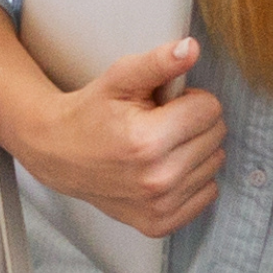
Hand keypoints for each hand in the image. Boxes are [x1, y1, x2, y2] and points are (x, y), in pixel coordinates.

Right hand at [24, 39, 225, 238]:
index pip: (211, 109)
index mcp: (148, 141)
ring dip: (194, 152)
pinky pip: (207, 194)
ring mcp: (158, 206)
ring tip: (159, 147)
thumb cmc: (90, 113)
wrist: (56, 154)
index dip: (189, 100)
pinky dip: (192, 180)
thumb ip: (158, 62)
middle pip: (216, 136)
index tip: (163, 106)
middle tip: (159, 125)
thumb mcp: (119, 79)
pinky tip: (164, 170)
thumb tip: (190, 48)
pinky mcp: (159, 223)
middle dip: (193, 124)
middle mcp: (157, 179)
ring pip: (215, 164)